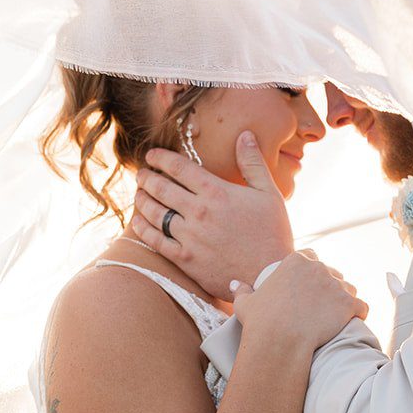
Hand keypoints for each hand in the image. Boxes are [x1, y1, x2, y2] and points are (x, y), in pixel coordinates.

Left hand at [132, 131, 293, 298]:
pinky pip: (154, 240)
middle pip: (161, 188)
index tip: (152, 155)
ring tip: (139, 194)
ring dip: (142, 200)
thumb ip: (253, 162)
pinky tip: (138, 221)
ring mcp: (189, 237)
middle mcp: (199, 212)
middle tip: (141, 174)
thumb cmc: (273, 234)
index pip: (178, 167)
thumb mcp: (269, 194)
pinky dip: (142, 228)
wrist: (270, 277)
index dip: (160, 158)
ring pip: (154, 213)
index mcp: (217, 192)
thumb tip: (245, 135)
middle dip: (146, 177)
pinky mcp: (184, 259)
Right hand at [231, 251, 367, 351]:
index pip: (311, 256)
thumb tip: (235, 284)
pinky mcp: (349, 303)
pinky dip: (360, 313)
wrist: (280, 340)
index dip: (312, 269)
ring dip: (345, 298)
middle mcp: (319, 268)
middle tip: (324, 304)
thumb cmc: (260, 322)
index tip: (310, 284)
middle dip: (330, 284)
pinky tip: (355, 321)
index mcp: (296, 261)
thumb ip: (242, 291)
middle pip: (332, 271)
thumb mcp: (246, 304)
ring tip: (338, 314)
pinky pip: (362, 306)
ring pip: (348, 288)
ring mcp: (336, 285)